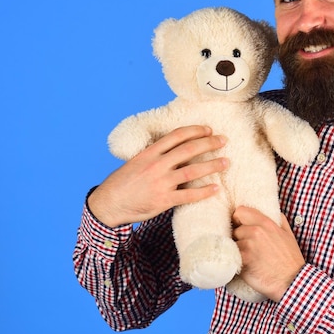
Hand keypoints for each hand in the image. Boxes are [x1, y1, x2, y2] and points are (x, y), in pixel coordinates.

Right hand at [88, 125, 228, 227]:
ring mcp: (161, 183)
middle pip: (188, 150)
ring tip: (226, 162)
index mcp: (149, 153)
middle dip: (209, 143)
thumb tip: (173, 148)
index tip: (208, 129)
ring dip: (212, 165)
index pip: (176, 136)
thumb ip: (154, 155)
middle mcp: (156, 165)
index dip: (194, 130)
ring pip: (192, 171)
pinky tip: (216, 188)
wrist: (108, 204)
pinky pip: (189, 195)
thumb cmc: (122, 183)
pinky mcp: (164, 200)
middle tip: (223, 141)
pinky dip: (204, 191)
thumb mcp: (135, 162)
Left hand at [232, 208, 304, 301]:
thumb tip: (272, 213)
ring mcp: (248, 246)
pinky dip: (235, 261)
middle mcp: (256, 231)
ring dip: (237, 251)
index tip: (240, 227)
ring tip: (247, 259)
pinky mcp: (243, 260)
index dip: (238, 220)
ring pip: (232, 244)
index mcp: (266, 223)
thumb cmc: (290, 260)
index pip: (240, 211)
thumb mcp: (288, 234)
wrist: (291, 281)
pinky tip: (243, 266)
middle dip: (239, 238)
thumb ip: (279, 220)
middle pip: (235, 230)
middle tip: (247, 248)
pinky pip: (232, 257)